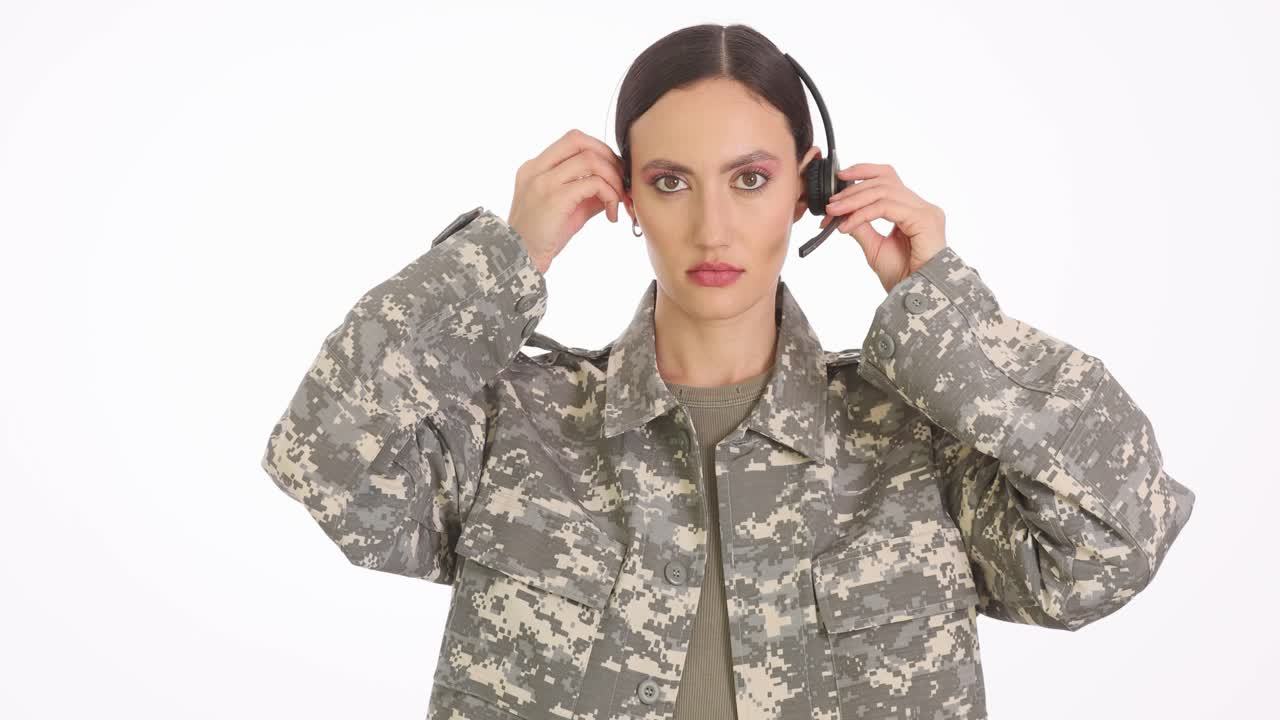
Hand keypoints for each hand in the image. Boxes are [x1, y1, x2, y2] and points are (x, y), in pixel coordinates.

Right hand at [506, 129, 627, 274]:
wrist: (519, 259)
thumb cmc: (541, 238)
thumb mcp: (564, 208)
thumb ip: (586, 192)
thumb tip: (616, 186)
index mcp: (535, 167)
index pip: (573, 140)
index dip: (599, 150)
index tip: (613, 172)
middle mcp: (536, 168)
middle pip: (580, 140)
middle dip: (609, 158)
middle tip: (621, 182)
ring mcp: (544, 181)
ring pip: (590, 160)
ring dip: (613, 179)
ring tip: (618, 201)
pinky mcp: (555, 198)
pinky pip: (593, 184)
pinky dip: (610, 196)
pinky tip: (611, 215)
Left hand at [818, 163, 946, 293]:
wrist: (916, 295)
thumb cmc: (902, 276)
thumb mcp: (874, 246)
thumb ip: (861, 226)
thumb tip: (841, 212)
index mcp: (912, 210)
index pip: (888, 178)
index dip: (863, 172)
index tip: (838, 180)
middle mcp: (921, 206)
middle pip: (884, 181)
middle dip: (852, 190)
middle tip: (830, 205)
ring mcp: (925, 211)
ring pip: (883, 191)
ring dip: (854, 200)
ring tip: (834, 212)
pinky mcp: (924, 218)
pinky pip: (886, 207)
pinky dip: (863, 214)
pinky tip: (847, 225)